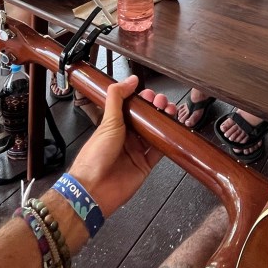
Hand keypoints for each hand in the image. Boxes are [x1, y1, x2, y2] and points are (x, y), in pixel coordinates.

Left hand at [68, 75, 175, 216]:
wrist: (94, 187)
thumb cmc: (95, 156)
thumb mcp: (108, 121)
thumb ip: (117, 97)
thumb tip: (130, 80)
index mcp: (115, 126)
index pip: (132, 108)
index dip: (142, 100)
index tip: (151, 93)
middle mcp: (126, 137)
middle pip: (146, 119)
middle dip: (156, 108)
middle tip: (163, 102)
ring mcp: (136, 151)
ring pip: (155, 133)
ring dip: (164, 122)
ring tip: (171, 112)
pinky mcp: (145, 165)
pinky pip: (160, 152)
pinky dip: (168, 142)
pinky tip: (173, 133)